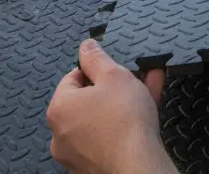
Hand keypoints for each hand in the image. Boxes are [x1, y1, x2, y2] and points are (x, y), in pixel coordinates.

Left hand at [46, 39, 175, 173]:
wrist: (138, 166)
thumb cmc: (123, 118)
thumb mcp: (113, 75)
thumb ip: (97, 58)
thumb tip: (85, 46)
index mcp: (59, 109)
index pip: (72, 78)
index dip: (95, 68)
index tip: (113, 67)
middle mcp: (61, 135)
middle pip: (87, 100)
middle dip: (113, 85)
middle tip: (133, 75)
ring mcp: (77, 155)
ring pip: (101, 118)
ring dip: (123, 101)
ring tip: (149, 83)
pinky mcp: (94, 167)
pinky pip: (108, 137)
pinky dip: (123, 123)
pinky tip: (148, 106)